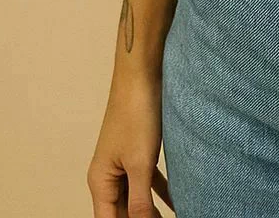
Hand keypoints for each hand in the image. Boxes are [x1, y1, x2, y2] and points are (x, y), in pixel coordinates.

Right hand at [87, 70, 173, 216]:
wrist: (142, 74)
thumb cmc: (136, 114)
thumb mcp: (140, 163)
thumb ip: (140, 200)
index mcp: (100, 182)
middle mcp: (108, 176)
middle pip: (123, 212)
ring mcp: (124, 163)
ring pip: (137, 197)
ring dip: (152, 210)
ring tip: (174, 216)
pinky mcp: (139, 152)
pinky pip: (148, 180)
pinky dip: (161, 192)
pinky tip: (178, 201)